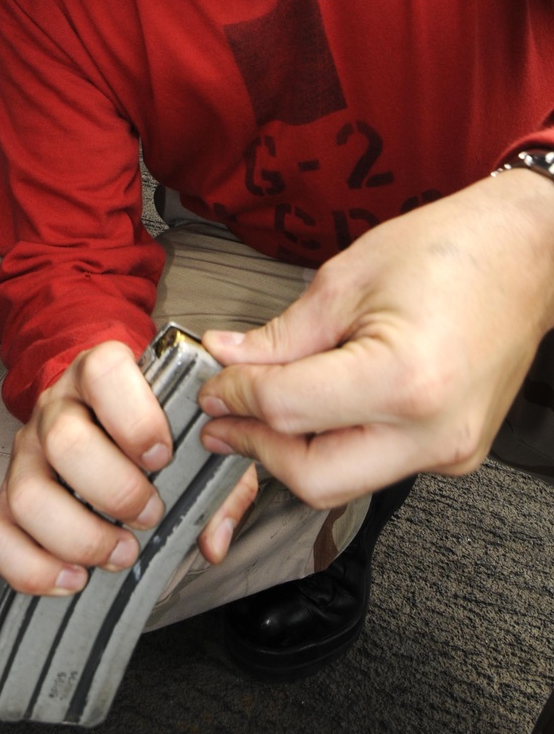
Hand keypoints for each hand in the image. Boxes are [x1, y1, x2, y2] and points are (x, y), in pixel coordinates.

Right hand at [0, 339, 258, 595]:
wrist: (103, 423)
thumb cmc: (155, 433)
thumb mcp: (195, 440)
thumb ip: (216, 482)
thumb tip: (212, 541)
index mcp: (99, 376)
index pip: (104, 370)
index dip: (135, 416)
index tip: (163, 456)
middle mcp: (54, 409)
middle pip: (64, 440)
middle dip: (114, 489)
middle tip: (150, 514)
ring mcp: (25, 455)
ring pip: (28, 494)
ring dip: (80, 536)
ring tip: (121, 553)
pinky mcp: (5, 500)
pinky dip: (34, 568)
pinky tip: (76, 578)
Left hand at [197, 170, 553, 507]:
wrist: (526, 254)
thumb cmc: (449, 251)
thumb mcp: (344, 280)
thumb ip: (281, 335)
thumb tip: (227, 360)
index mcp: (404, 380)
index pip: (289, 411)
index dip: (235, 398)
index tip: (211, 385)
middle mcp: (433, 431)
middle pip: (313, 478)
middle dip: (257, 447)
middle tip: (221, 418)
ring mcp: (449, 450)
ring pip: (343, 482)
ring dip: (292, 452)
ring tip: (261, 410)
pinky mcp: (454, 453)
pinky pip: (375, 466)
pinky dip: (334, 445)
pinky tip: (314, 410)